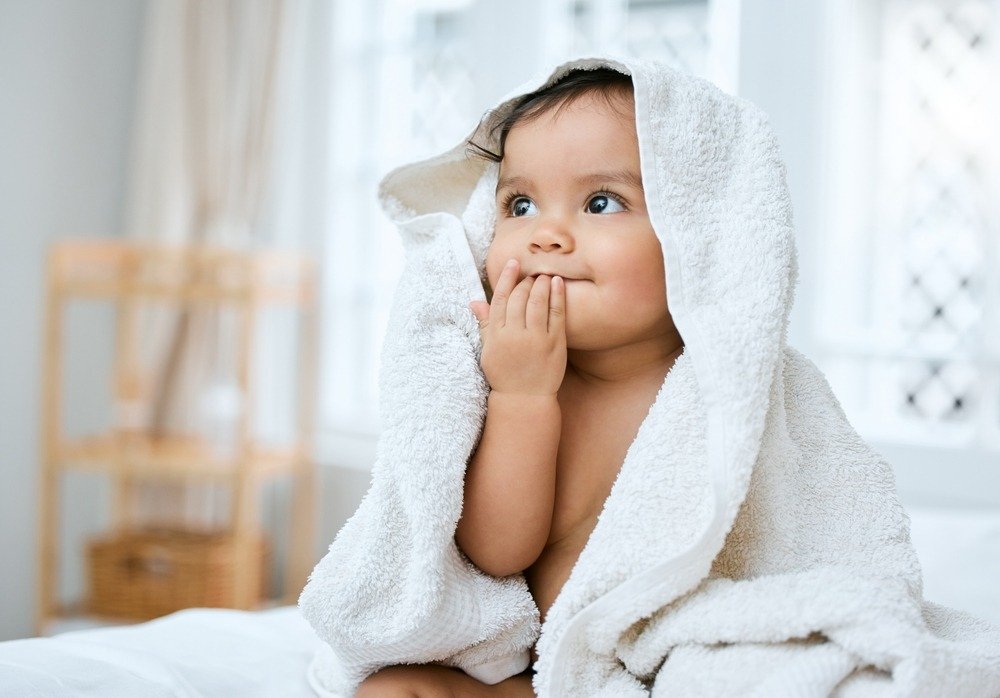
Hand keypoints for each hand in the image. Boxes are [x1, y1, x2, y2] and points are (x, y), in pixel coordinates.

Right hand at [469, 259, 566, 395]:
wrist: (524, 399)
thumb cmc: (504, 374)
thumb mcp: (488, 350)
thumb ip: (485, 324)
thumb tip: (474, 302)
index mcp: (496, 335)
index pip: (500, 299)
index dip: (507, 278)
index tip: (513, 263)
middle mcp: (515, 334)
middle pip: (519, 298)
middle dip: (526, 281)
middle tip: (532, 274)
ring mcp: (536, 339)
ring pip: (538, 302)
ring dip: (541, 284)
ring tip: (545, 275)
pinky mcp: (554, 343)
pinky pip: (557, 314)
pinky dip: (558, 296)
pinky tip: (558, 284)